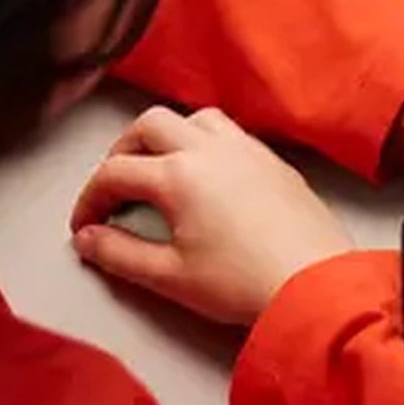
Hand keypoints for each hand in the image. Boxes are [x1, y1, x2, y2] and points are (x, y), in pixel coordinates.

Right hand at [71, 107, 350, 324]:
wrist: (316, 286)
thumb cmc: (246, 283)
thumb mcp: (170, 277)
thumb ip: (120, 254)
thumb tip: (89, 240)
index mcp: (178, 175)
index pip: (113, 173)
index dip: (89, 199)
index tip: (86, 226)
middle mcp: (212, 150)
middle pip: (149, 125)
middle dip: (123, 151)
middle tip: (116, 186)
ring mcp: (249, 151)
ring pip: (195, 118)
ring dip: (169, 136)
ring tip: (161, 169)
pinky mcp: (276, 163)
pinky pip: (232, 133)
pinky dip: (207, 142)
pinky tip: (209, 174)